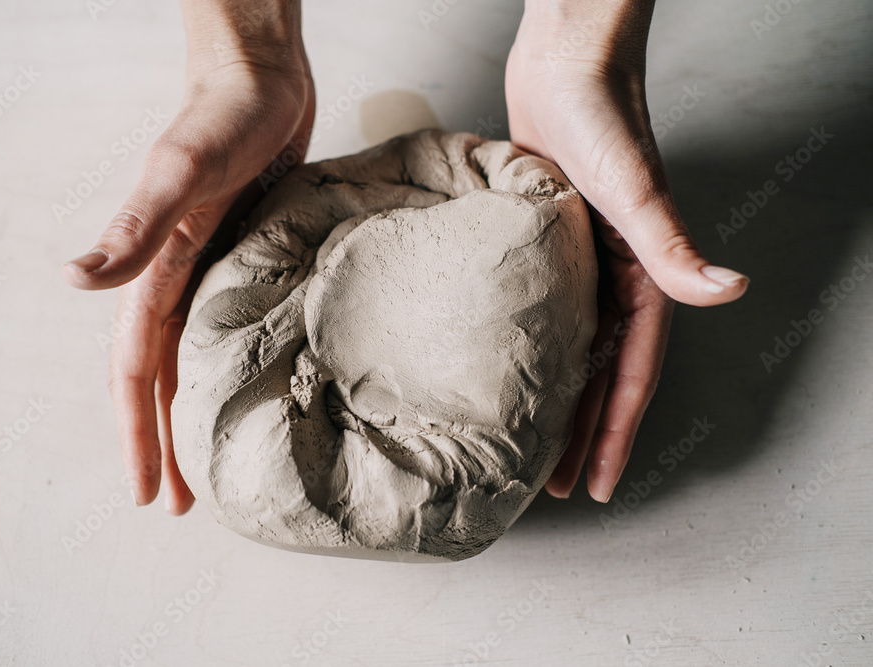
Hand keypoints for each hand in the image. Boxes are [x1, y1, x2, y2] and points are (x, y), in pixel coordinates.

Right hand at [62, 1, 313, 512]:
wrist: (262, 77)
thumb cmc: (224, 117)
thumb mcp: (180, 173)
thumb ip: (134, 229)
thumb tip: (72, 282)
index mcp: (160, 274)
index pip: (138, 374)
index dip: (141, 436)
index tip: (149, 494)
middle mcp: (182, 281)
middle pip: (163, 379)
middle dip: (166, 443)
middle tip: (179, 504)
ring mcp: (214, 271)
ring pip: (196, 360)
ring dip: (197, 413)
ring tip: (214, 463)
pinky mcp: (248, 257)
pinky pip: (231, 328)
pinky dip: (233, 367)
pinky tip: (254, 387)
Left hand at [506, 0, 747, 501]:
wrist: (566, 59)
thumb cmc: (600, 113)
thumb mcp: (633, 189)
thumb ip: (672, 245)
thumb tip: (729, 291)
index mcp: (641, 276)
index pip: (630, 374)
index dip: (616, 434)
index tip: (597, 484)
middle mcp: (615, 277)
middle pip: (600, 374)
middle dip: (584, 434)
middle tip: (558, 488)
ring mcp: (581, 261)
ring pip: (571, 349)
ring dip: (557, 397)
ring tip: (530, 444)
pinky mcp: (546, 241)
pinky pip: (544, 310)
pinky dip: (533, 345)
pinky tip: (508, 365)